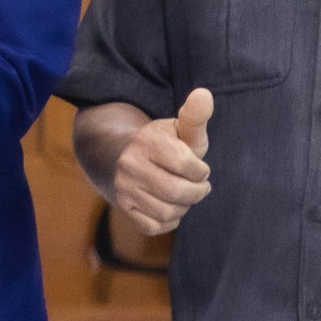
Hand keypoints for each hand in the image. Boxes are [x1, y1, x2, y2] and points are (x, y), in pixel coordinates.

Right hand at [111, 87, 213, 235]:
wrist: (116, 155)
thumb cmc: (162, 144)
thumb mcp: (178, 128)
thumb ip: (195, 116)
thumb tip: (204, 94)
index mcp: (147, 142)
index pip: (190, 168)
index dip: (201, 171)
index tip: (197, 167)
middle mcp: (130, 165)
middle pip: (179, 193)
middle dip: (196, 192)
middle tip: (197, 186)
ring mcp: (124, 188)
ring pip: (169, 212)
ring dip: (183, 207)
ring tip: (180, 195)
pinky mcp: (122, 207)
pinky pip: (155, 226)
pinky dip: (168, 221)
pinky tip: (167, 206)